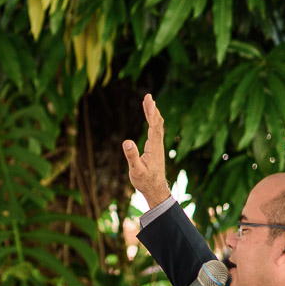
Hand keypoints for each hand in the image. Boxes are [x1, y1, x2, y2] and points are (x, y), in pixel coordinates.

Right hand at [121, 94, 172, 208]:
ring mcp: (157, 146)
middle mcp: (158, 144)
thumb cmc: (145, 181)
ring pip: (157, 126)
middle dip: (152, 109)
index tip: (149, 100)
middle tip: (148, 96)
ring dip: (153, 113)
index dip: (151, 112)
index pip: (154, 126)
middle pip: (157, 122)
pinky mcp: (155, 148)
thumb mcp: (136, 170)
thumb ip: (132, 156)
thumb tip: (126, 141)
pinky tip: (150, 118)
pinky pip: (155, 130)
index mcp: (154, 147)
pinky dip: (152, 121)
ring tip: (148, 102)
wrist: (155, 189)